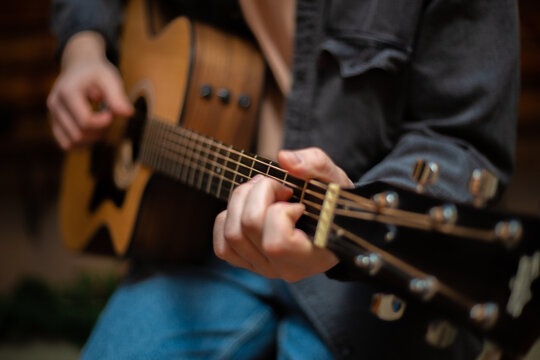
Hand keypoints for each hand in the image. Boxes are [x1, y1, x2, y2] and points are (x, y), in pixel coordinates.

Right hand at [47, 31, 132, 149]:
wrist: (80, 67)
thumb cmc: (96, 73)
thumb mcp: (110, 78)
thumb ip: (117, 96)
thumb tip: (128, 113)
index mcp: (67, 92)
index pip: (85, 121)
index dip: (103, 122)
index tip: (111, 113)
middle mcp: (55, 104)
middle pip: (78, 134)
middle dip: (98, 131)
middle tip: (108, 117)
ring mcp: (52, 115)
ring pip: (72, 142)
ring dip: (91, 139)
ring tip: (100, 124)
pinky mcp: (54, 123)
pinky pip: (66, 144)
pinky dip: (82, 144)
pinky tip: (93, 132)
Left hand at [213, 147, 352, 281]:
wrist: (328, 220)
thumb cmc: (331, 202)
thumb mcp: (333, 179)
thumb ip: (315, 165)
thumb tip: (284, 159)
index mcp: (313, 256)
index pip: (277, 243)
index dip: (280, 212)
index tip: (297, 202)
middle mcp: (286, 269)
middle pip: (249, 227)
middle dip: (259, 192)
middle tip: (277, 186)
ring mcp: (264, 268)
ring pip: (232, 233)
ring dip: (242, 200)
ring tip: (262, 191)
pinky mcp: (247, 264)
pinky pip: (221, 245)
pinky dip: (228, 219)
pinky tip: (248, 209)